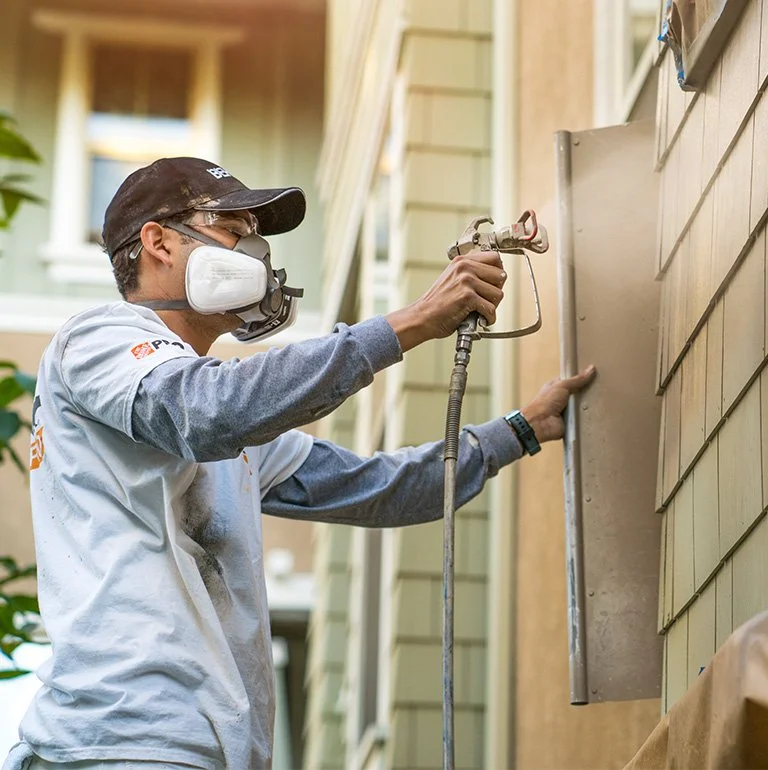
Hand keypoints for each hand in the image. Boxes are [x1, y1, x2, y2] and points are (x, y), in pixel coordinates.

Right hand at [385, 250, 506, 351]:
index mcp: (462, 261)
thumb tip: (498, 276)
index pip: (495, 258)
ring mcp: (466, 281)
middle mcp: (464, 268)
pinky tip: (481, 319)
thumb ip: (471, 273)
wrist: (423, 317)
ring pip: (498, 294)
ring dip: (492, 306)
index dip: (498, 273)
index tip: (494, 283)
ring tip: (481, 311)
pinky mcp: (467, 297)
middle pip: (500, 276)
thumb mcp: (453, 278)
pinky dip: (489, 318)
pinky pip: (491, 309)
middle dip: (496, 292)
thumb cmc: (438, 303)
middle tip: (486, 301)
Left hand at [520, 366, 596, 443]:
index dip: (581, 378)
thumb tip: (591, 368)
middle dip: (587, 392)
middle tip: (602, 387)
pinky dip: (588, 416)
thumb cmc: (546, 402)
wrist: (540, 423)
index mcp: (556, 387)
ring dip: (589, 404)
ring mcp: (566, 410)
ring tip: (602, 399)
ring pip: (582, 406)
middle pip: (578, 393)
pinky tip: (598, 412)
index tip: (594, 374)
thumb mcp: (562, 386)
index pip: (571, 381)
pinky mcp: (571, 421)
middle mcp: (561, 398)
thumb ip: (577, 379)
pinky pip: (582, 417)